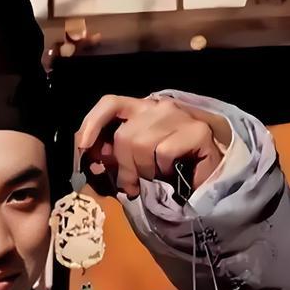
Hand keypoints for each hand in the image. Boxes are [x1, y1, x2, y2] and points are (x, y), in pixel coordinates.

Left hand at [75, 95, 230, 197]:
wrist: (206, 178)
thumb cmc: (168, 168)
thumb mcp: (135, 161)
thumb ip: (114, 155)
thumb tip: (91, 156)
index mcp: (141, 110)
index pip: (110, 103)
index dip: (92, 123)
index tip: (83, 147)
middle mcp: (158, 107)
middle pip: (124, 135)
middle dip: (123, 167)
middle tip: (130, 186)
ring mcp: (179, 116)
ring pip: (142, 144)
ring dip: (144, 171)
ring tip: (156, 177)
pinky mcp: (197, 130)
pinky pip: (164, 152)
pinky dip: (164, 170)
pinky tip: (174, 171)